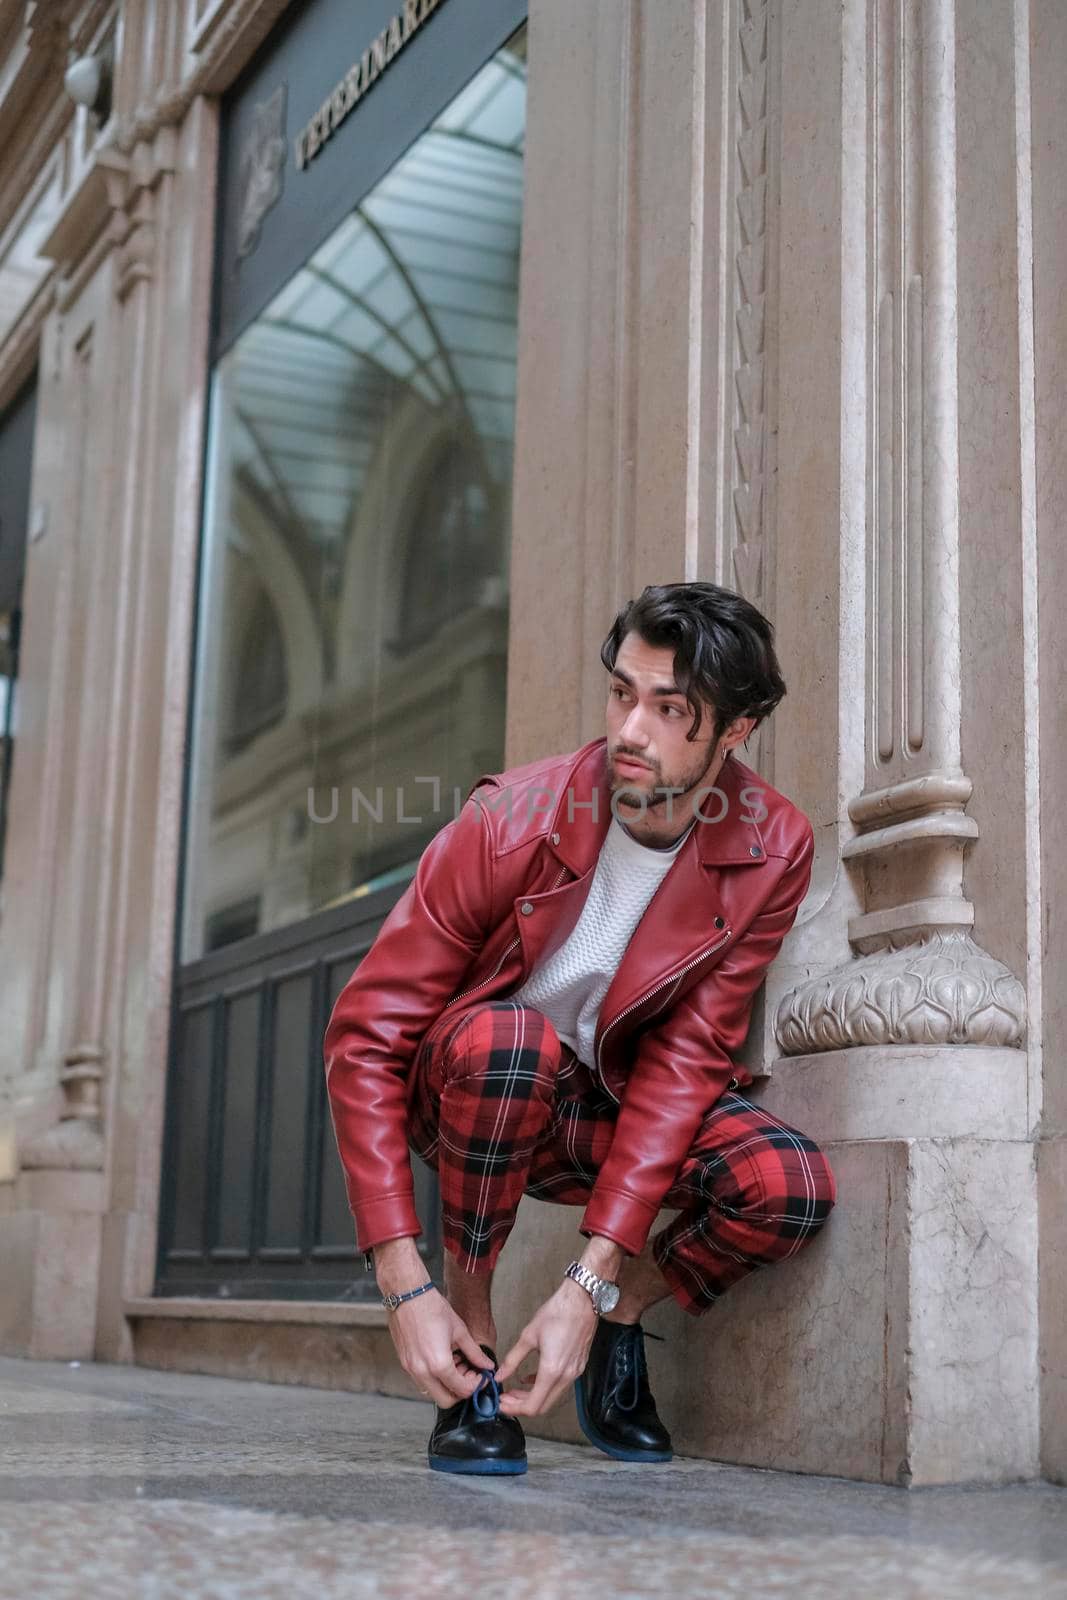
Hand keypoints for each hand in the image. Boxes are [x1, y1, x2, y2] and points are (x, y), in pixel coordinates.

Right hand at [374, 1240, 489, 1406]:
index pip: (461, 1390)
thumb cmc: (432, 1307)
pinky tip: (443, 1360)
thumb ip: (474, 1352)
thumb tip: (486, 1365)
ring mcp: (410, 1369)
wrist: (407, 1295)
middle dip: (461, 1392)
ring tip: (456, 1365)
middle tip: (470, 1377)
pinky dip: (434, 1379)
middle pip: (446, 1400)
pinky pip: (422, 1381)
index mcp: (438, 1364)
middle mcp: (422, 1371)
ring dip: (446, 1386)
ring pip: (432, 1392)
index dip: (476, 1386)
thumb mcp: (459, 1330)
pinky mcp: (405, 1363)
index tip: (481, 1378)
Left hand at [495, 1280, 597, 1416]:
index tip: (501, 1403)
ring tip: (515, 1390)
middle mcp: (566, 1377)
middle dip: (521, 1405)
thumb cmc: (556, 1313)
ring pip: (551, 1397)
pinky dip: (544, 1388)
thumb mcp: (529, 1336)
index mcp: (552, 1371)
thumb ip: (512, 1360)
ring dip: (532, 1397)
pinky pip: (560, 1386)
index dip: (514, 1409)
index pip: (533, 1406)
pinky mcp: (578, 1367)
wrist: (582, 1301)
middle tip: (505, 1398)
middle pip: (542, 1406)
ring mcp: (575, 1373)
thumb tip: (499, 1376)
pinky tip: (530, 1379)